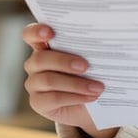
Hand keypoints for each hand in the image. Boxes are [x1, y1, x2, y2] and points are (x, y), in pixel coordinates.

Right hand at [22, 23, 115, 137]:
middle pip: (41, 59)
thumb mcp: (93, 59)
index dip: (36, 32)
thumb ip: (90, 48)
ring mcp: (34, 84)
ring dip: (76, 83)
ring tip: (98, 87)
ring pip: (48, 80)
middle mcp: (35, 64)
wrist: (95, 105)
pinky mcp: (38, 102)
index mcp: (45, 47)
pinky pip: (54, 98)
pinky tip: (92, 97)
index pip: (30, 35)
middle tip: (86, 66)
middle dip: (64, 61)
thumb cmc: (93, 74)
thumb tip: (106, 38)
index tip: (49, 32)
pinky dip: (75, 97)